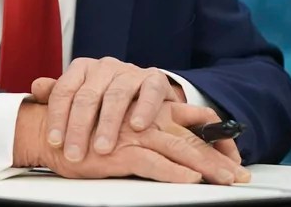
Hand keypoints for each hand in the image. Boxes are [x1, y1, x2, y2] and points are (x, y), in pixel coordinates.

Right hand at [12, 100, 249, 183]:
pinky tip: (191, 180)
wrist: (49, 133)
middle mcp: (143, 119)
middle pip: (188, 138)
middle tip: (241, 174)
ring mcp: (133, 135)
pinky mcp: (119, 152)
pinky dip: (173, 173)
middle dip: (217, 158)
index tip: (234, 152)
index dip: (212, 134)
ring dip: (206, 167)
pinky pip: (152, 163)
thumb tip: (172, 135)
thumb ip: (144, 125)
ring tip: (228, 179)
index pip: (186, 117)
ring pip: (177, 150)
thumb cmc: (83, 133)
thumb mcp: (116, 124)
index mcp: (145, 110)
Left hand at [29, 57, 179, 160]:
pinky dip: (144, 108)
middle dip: (79, 127)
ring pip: (116, 95)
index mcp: (82, 68)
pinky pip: (149, 91)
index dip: (57, 117)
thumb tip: (35, 88)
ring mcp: (130, 71)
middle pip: (87, 96)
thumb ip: (57, 94)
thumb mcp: (80, 94)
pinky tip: (137, 127)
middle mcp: (104, 66)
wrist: (146, 91)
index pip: (64, 91)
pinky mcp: (155, 78)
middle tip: (75, 154)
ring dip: (108, 124)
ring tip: (102, 148)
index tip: (54, 142)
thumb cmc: (106, 97)